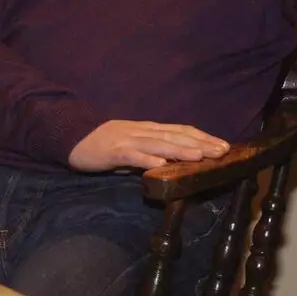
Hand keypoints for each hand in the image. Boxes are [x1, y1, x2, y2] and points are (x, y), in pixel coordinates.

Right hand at [67, 120, 229, 171]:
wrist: (73, 137)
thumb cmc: (105, 145)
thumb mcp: (134, 147)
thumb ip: (152, 152)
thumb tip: (174, 163)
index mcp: (149, 130)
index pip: (182, 131)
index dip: (203, 137)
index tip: (224, 145)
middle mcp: (143, 132)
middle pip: (176, 136)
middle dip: (201, 143)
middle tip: (222, 151)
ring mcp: (129, 140)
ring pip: (159, 143)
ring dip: (181, 150)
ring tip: (200, 156)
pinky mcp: (114, 151)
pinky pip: (133, 156)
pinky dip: (148, 160)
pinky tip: (161, 165)